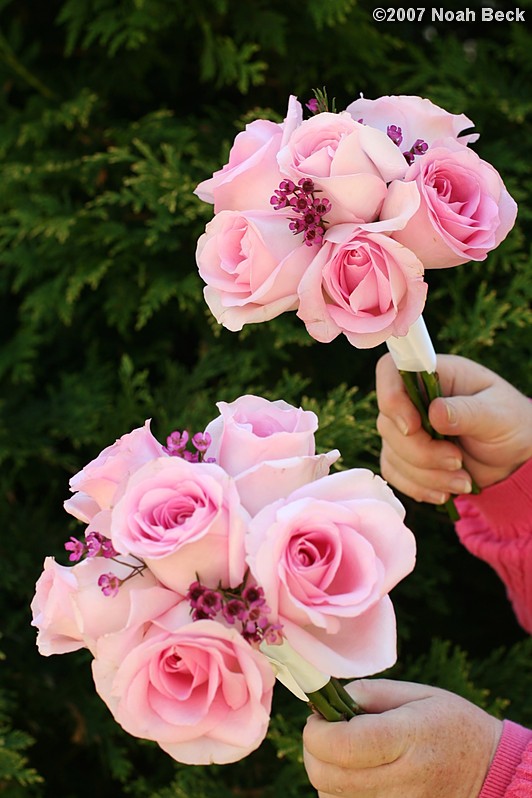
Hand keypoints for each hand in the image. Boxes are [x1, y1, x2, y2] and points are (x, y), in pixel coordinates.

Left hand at [303, 679, 502, 797]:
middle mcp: (402, 780)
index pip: (342, 745)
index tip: (319, 716)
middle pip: (327, 776)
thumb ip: (370, 694)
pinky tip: (356, 775)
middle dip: (313, 749)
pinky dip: (339, 793)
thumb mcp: (417, 694)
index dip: (316, 731)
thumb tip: (330, 701)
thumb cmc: (451, 724)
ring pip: (330, 797)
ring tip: (346, 752)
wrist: (489, 773)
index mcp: (407, 738)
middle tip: (325, 731)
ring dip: (325, 772)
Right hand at [376, 353, 531, 504]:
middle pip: (387, 423)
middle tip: (457, 462)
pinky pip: (394, 474)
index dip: (391, 397)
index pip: (390, 371)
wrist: (513, 458)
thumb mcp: (497, 415)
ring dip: (426, 475)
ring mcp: (405, 428)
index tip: (414, 427)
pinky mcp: (404, 456)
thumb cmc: (509, 424)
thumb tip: (434, 412)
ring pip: (391, 453)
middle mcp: (413, 399)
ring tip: (463, 480)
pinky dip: (419, 487)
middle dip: (421, 452)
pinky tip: (445, 490)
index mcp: (434, 374)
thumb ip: (467, 412)